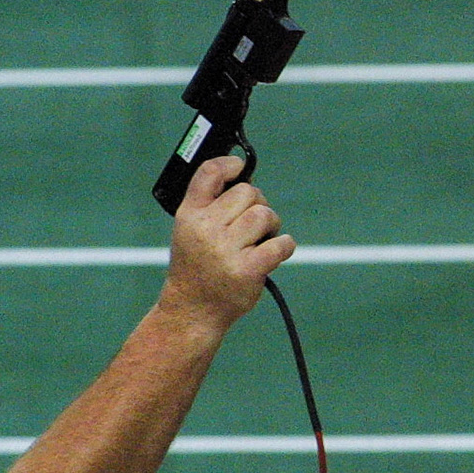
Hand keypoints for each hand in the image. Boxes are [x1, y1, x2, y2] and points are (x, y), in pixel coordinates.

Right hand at [158, 156, 294, 329]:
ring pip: (265, 214)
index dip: (229, 163)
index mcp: (189, 215)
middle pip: (248, 192)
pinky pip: (280, 243)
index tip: (241, 167)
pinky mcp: (247, 269)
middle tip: (253, 225)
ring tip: (261, 240)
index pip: (209, 173)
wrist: (193, 309)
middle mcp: (205, 228)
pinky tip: (275, 252)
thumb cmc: (197, 265)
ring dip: (271, 225)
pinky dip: (284, 245)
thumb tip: (246, 178)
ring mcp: (226, 250)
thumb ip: (210, 205)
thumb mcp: (189, 230)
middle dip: (258, 204)